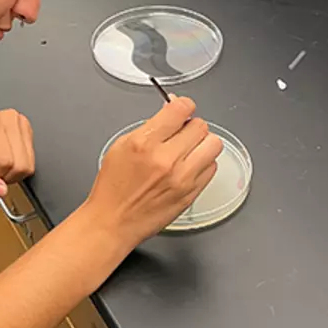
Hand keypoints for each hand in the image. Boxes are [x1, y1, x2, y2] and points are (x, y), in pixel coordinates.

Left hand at [0, 109, 35, 197]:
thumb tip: (0, 189)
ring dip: (11, 173)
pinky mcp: (28, 132)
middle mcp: (8, 118)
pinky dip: (17, 168)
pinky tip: (5, 160)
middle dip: (3, 175)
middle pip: (19, 164)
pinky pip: (31, 163)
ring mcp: (20, 124)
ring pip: (27, 166)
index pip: (4, 161)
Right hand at [82, 96, 221, 244]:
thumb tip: (172, 113)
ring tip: (189, 149)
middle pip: (201, 125)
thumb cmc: (113, 187)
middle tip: (181, 133)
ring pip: (214, 145)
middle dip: (191, 125)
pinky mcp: (192, 193)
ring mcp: (182, 178)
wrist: (113, 222)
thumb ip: (149, 127)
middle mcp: (166, 159)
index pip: (180, 109)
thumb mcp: (121, 146)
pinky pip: (212, 167)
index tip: (181, 109)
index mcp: (144, 143)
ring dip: (203, 143)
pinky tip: (188, 167)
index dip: (183, 105)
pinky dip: (203, 163)